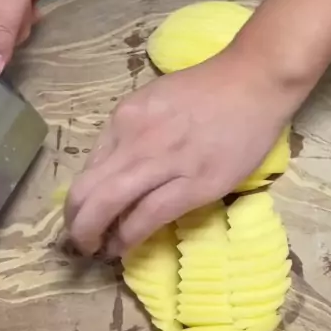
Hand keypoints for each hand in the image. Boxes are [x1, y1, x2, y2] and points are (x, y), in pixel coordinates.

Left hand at [66, 48, 298, 256]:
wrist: (254, 81)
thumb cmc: (209, 88)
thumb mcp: (155, 100)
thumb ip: (133, 132)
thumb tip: (115, 169)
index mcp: (125, 118)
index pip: (88, 167)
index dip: (80, 198)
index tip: (85, 214)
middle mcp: (136, 139)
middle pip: (88, 190)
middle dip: (76, 223)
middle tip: (81, 241)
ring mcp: (165, 162)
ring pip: (110, 205)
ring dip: (94, 234)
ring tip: (97, 249)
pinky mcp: (196, 183)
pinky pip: (149, 216)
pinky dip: (129, 236)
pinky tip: (124, 247)